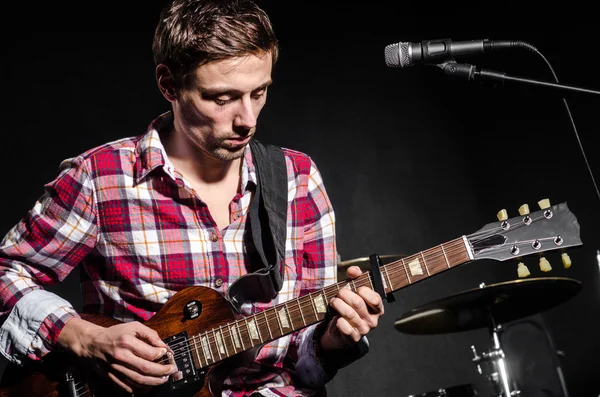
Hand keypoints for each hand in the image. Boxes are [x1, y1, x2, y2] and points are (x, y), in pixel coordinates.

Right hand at [57, 318, 176, 393]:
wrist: (92, 343)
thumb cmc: (115, 334)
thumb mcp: (133, 326)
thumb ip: (150, 334)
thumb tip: (163, 346)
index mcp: (127, 342)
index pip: (150, 353)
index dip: (161, 355)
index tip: (167, 354)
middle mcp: (121, 356)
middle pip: (146, 369)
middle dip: (162, 371)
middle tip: (171, 370)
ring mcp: (115, 369)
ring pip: (138, 380)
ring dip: (154, 382)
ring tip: (163, 379)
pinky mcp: (111, 377)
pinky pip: (127, 386)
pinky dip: (139, 389)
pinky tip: (148, 386)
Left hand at [319, 265, 383, 350]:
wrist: (341, 328)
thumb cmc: (350, 306)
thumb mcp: (354, 289)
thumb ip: (356, 276)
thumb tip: (353, 270)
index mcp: (377, 308)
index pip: (375, 299)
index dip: (364, 291)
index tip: (356, 288)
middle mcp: (373, 320)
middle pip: (358, 303)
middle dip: (345, 294)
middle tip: (339, 292)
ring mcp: (363, 330)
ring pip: (349, 314)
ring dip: (338, 304)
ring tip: (334, 301)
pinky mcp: (352, 338)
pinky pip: (345, 328)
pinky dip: (339, 321)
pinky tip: (337, 318)